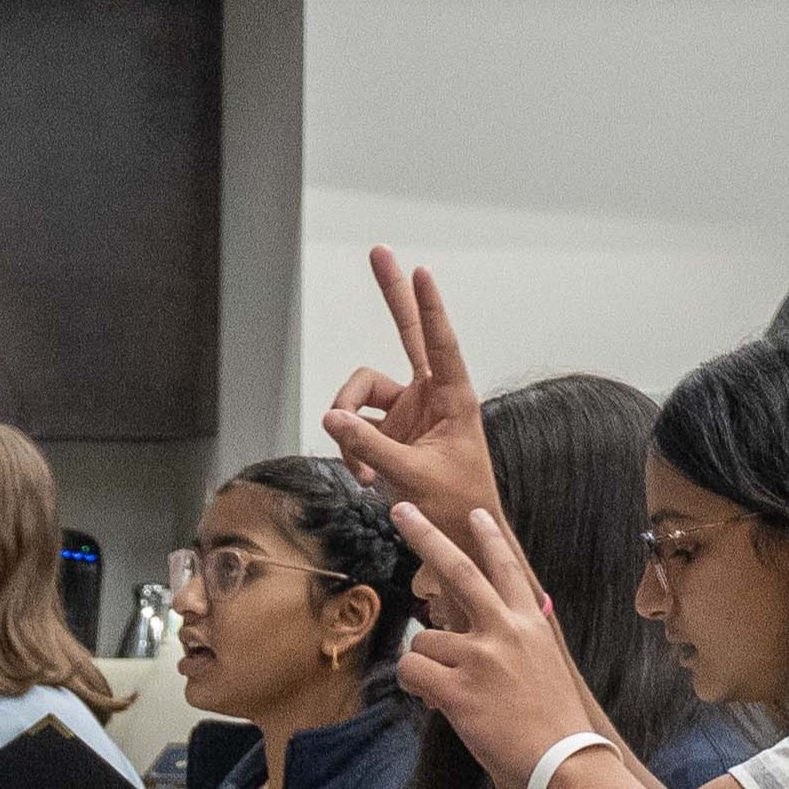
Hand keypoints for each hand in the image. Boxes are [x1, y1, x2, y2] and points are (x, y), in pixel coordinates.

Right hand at [317, 245, 502, 538]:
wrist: (458, 538)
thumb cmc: (456, 505)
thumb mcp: (412, 476)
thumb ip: (369, 446)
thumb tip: (330, 417)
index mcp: (454, 398)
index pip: (439, 342)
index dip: (428, 307)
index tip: (422, 272)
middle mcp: (430, 396)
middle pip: (407, 332)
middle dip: (392, 294)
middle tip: (378, 250)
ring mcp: (408, 412)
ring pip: (360, 395)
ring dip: (350, 428)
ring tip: (361, 470)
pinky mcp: (389, 432)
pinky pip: (354, 427)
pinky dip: (351, 449)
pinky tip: (364, 479)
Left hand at [378, 492, 613, 788]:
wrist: (565, 760)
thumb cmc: (555, 724)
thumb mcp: (545, 669)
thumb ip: (514, 646)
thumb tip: (469, 639)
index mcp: (531, 624)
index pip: (507, 570)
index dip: (490, 540)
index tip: (477, 513)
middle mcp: (505, 630)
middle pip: (458, 570)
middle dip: (426, 535)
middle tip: (402, 508)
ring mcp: (480, 658)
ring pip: (424, 641)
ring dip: (425, 664)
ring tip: (449, 692)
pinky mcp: (458, 689)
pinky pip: (412, 672)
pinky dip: (413, 685)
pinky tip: (433, 701)